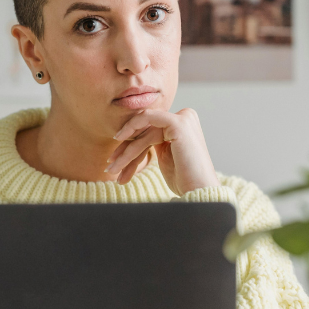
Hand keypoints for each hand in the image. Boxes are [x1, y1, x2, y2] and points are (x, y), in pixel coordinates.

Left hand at [106, 108, 220, 195]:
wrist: (199, 192)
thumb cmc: (184, 179)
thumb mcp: (165, 156)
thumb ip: (153, 141)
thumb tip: (129, 138)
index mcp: (182, 124)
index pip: (150, 130)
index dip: (130, 145)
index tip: (115, 162)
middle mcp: (185, 117)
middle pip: (146, 130)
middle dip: (125, 149)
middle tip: (110, 167)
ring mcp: (184, 118)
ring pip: (144, 130)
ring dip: (126, 151)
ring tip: (112, 169)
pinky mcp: (179, 123)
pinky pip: (147, 120)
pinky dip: (131, 129)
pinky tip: (119, 144)